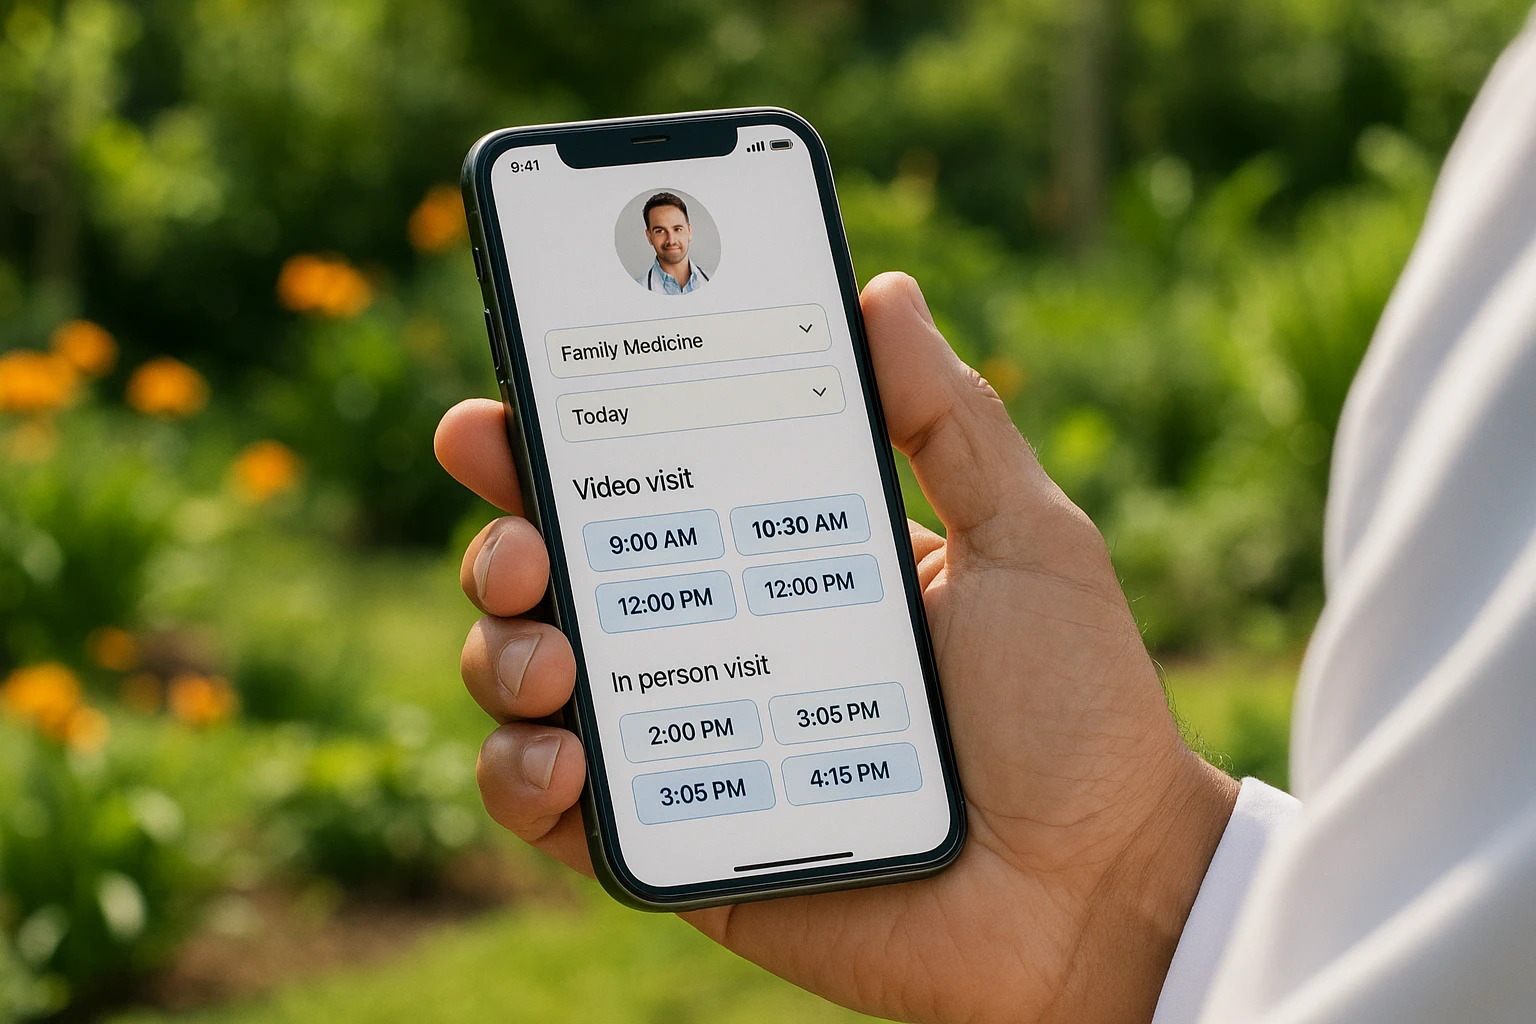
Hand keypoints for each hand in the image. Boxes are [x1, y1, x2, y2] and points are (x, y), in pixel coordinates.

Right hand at [435, 272, 1237, 1023]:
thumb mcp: (1024, 540)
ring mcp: (692, 747)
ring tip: (551, 657)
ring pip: (535, 682)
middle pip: (564, 576)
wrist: (1096, 892)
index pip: (648, 483)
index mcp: (780, 558)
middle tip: (525, 540)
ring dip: (502, 654)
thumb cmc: (1075, 710)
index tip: (504, 404)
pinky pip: (556, 813)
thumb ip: (950, 421)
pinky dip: (521, 778)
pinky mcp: (679, 850)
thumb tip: (884, 291)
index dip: (559, 442)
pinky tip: (560, 754)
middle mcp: (718, 643)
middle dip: (506, 540)